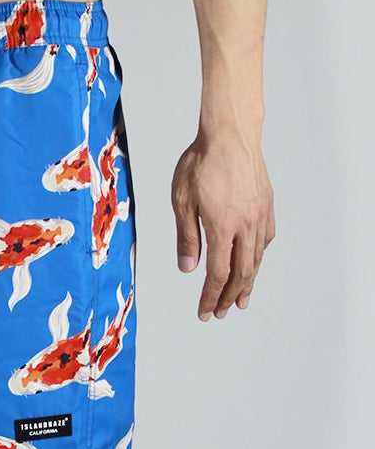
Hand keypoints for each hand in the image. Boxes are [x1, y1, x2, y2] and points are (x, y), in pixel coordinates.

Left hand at [171, 131, 274, 320]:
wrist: (229, 135)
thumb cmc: (201, 163)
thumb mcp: (182, 201)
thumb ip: (186, 237)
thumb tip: (188, 268)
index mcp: (222, 227)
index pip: (218, 274)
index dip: (211, 297)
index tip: (205, 312)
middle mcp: (245, 225)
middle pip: (241, 272)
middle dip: (229, 296)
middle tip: (222, 313)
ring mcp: (259, 215)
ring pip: (256, 258)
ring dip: (248, 282)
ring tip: (242, 300)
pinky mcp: (266, 205)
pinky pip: (265, 239)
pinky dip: (258, 257)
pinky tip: (253, 263)